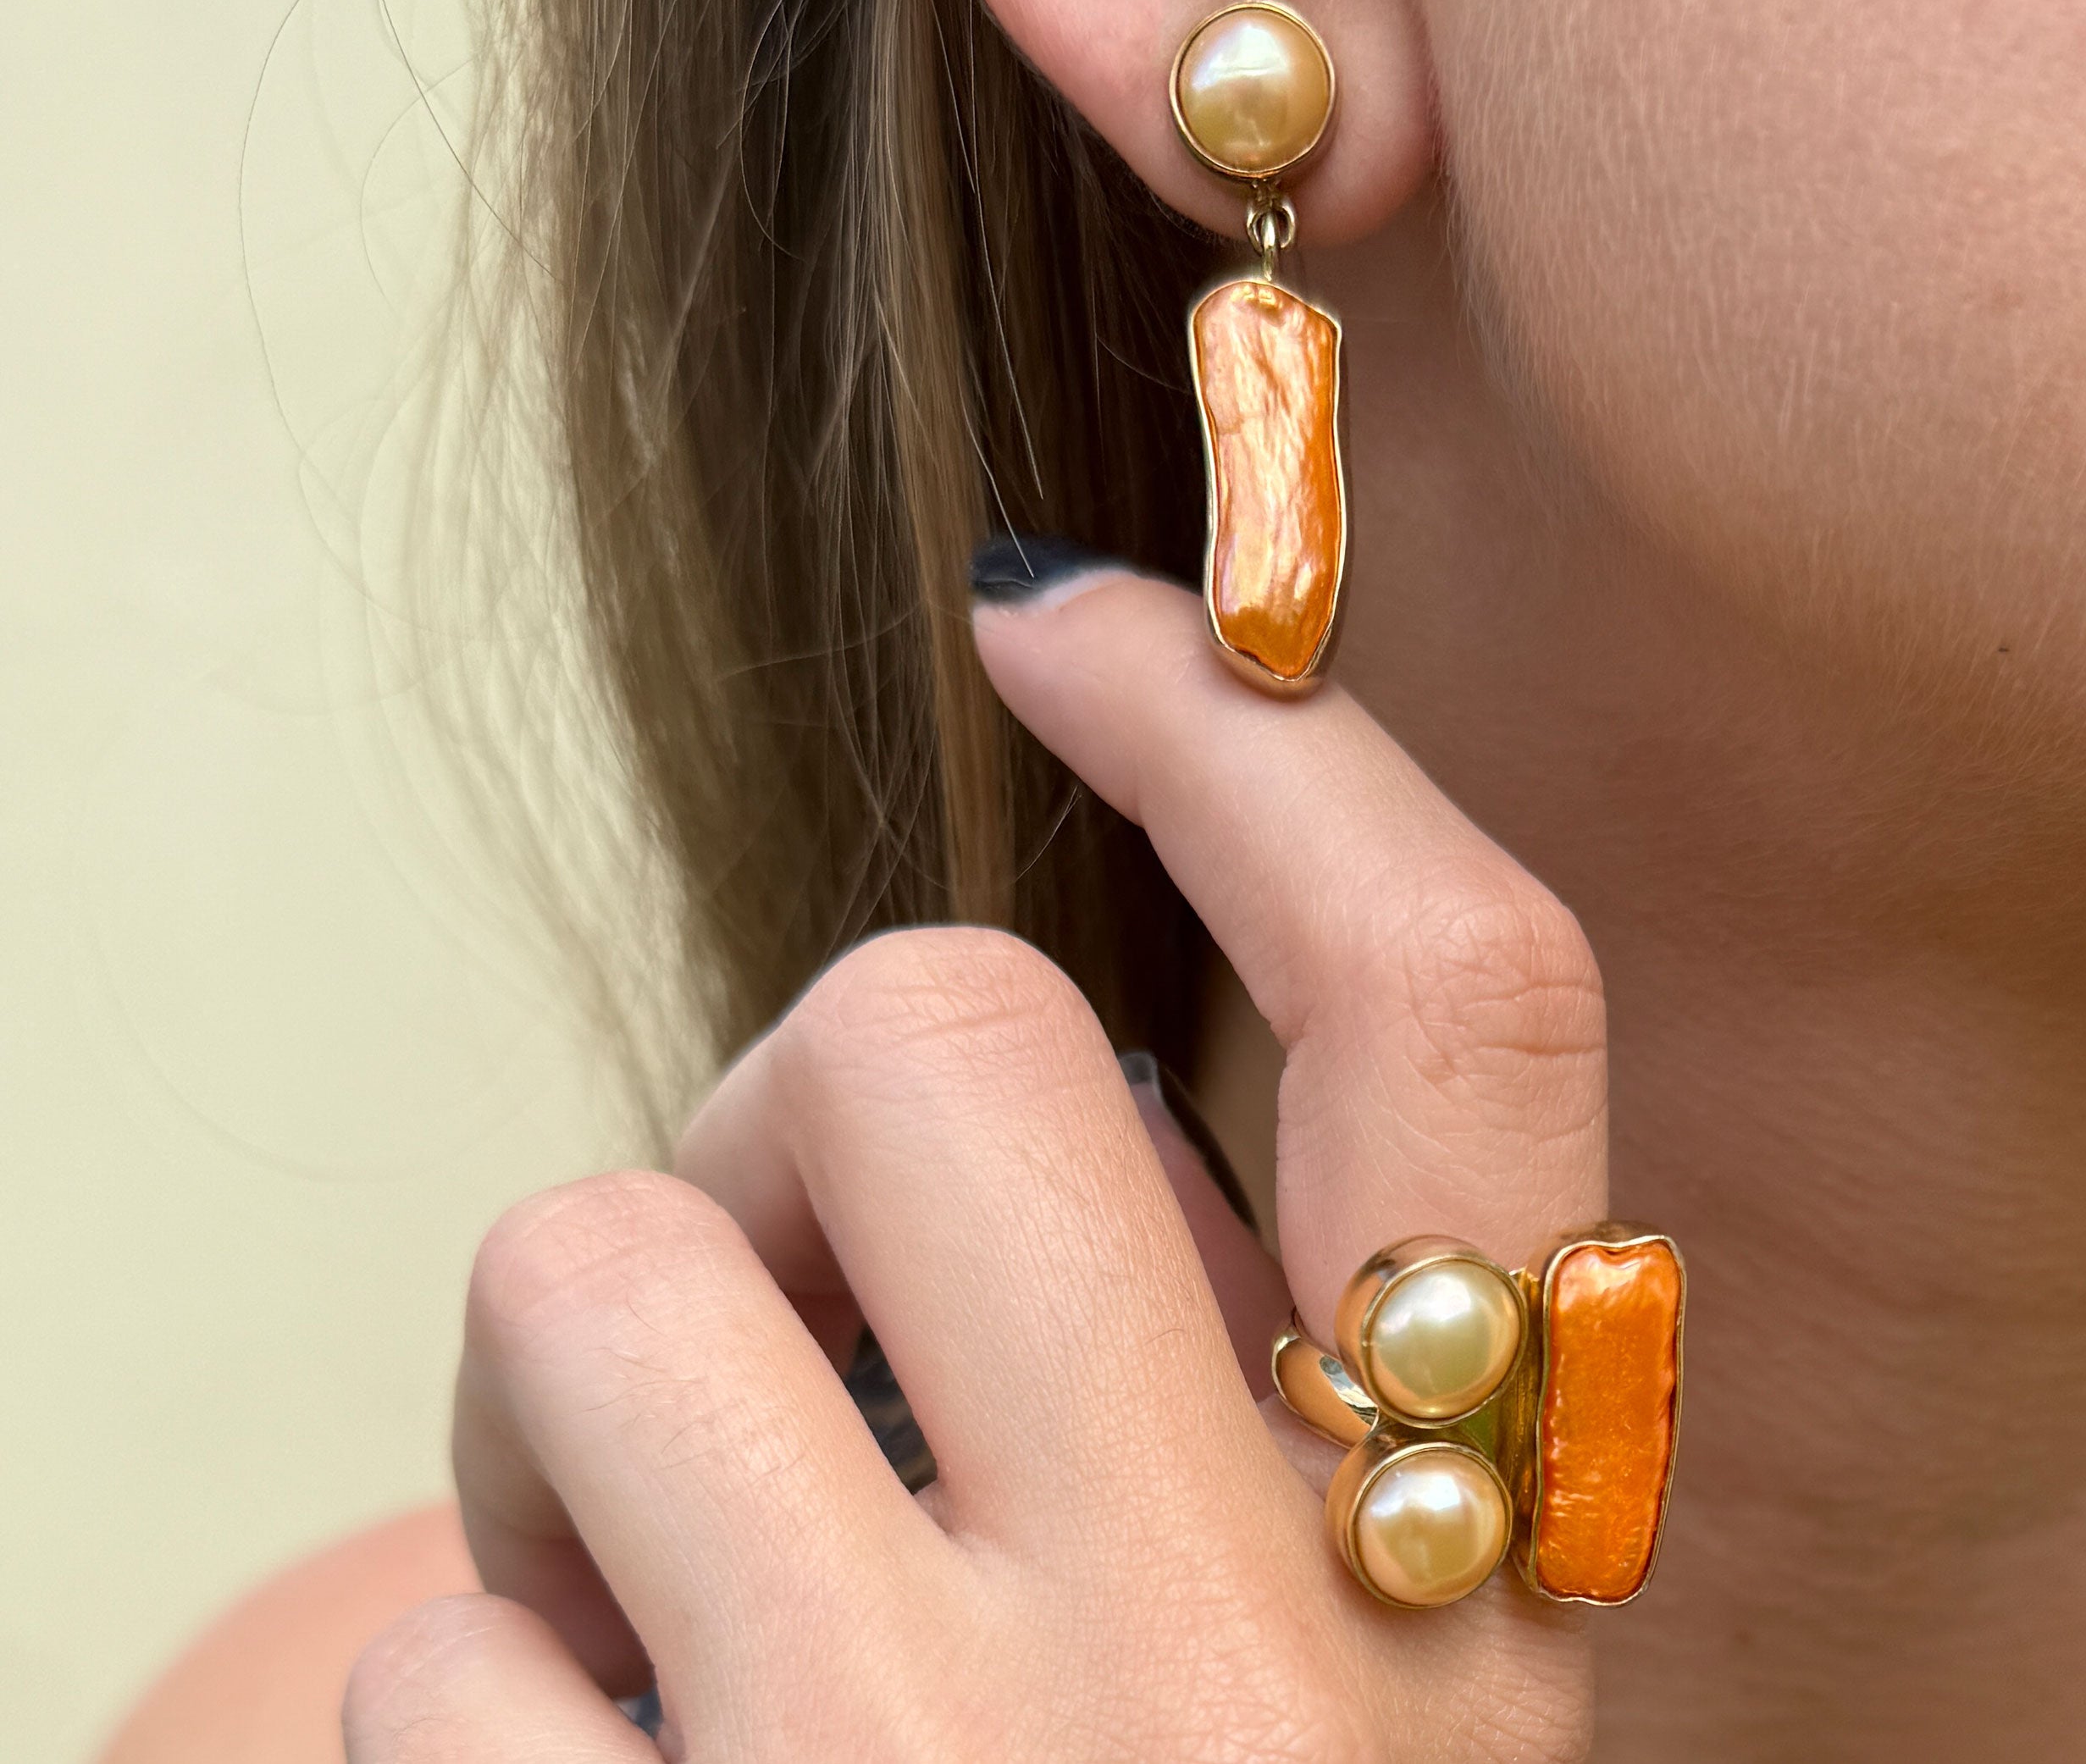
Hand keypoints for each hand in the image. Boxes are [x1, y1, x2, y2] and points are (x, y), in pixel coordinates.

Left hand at [344, 569, 1606, 1761]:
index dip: (1271, 750)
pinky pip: (427, 1653)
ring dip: (574, 1406)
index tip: (1078, 622)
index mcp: (1464, 1592)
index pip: (1468, 1003)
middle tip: (788, 1300)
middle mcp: (1255, 1680)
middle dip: (790, 1104)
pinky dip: (469, 1708)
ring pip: (599, 1264)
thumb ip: (1197, 1398)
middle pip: (930, 1027)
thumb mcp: (1317, 1700)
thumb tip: (967, 1095)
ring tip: (659, 1607)